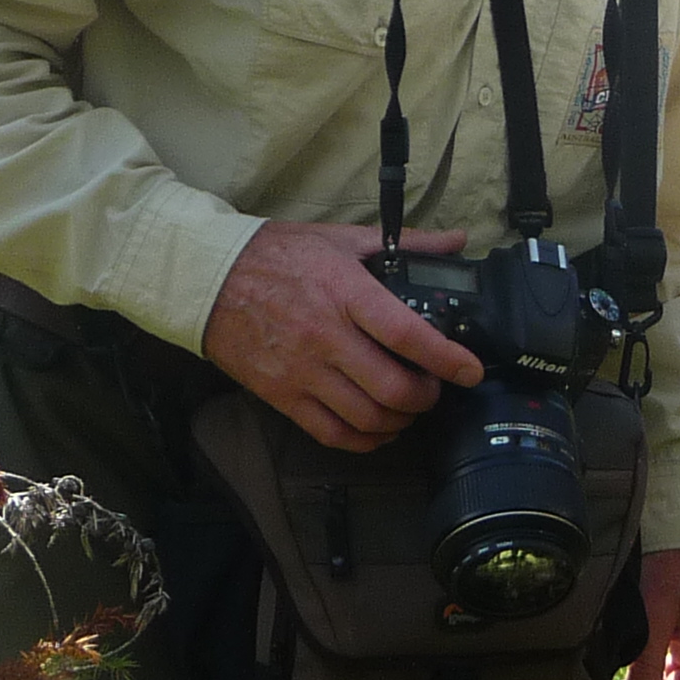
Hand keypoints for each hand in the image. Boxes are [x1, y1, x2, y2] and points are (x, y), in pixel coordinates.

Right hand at [203, 221, 483, 449]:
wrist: (208, 278)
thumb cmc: (277, 255)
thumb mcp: (342, 239)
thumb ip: (406, 243)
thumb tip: (456, 241)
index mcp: (345, 293)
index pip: (406, 334)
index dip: (446, 358)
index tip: (470, 370)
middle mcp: (325, 337)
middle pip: (392, 388)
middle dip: (427, 396)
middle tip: (436, 388)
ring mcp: (302, 371)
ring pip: (367, 417)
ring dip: (400, 420)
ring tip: (409, 407)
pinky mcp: (282, 395)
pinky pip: (332, 433)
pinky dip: (364, 439)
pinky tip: (377, 428)